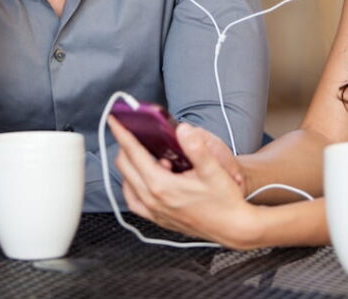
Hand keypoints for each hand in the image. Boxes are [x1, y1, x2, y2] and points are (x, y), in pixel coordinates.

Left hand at [109, 118, 259, 249]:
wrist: (233, 228)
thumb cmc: (224, 201)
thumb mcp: (214, 170)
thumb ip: (196, 148)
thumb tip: (182, 129)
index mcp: (162, 185)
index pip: (134, 153)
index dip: (122, 134)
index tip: (114, 120)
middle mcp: (153, 200)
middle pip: (125, 167)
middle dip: (124, 146)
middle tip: (129, 132)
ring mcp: (154, 212)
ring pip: (127, 184)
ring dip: (129, 166)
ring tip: (142, 154)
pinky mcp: (158, 219)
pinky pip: (134, 201)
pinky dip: (133, 185)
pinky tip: (144, 179)